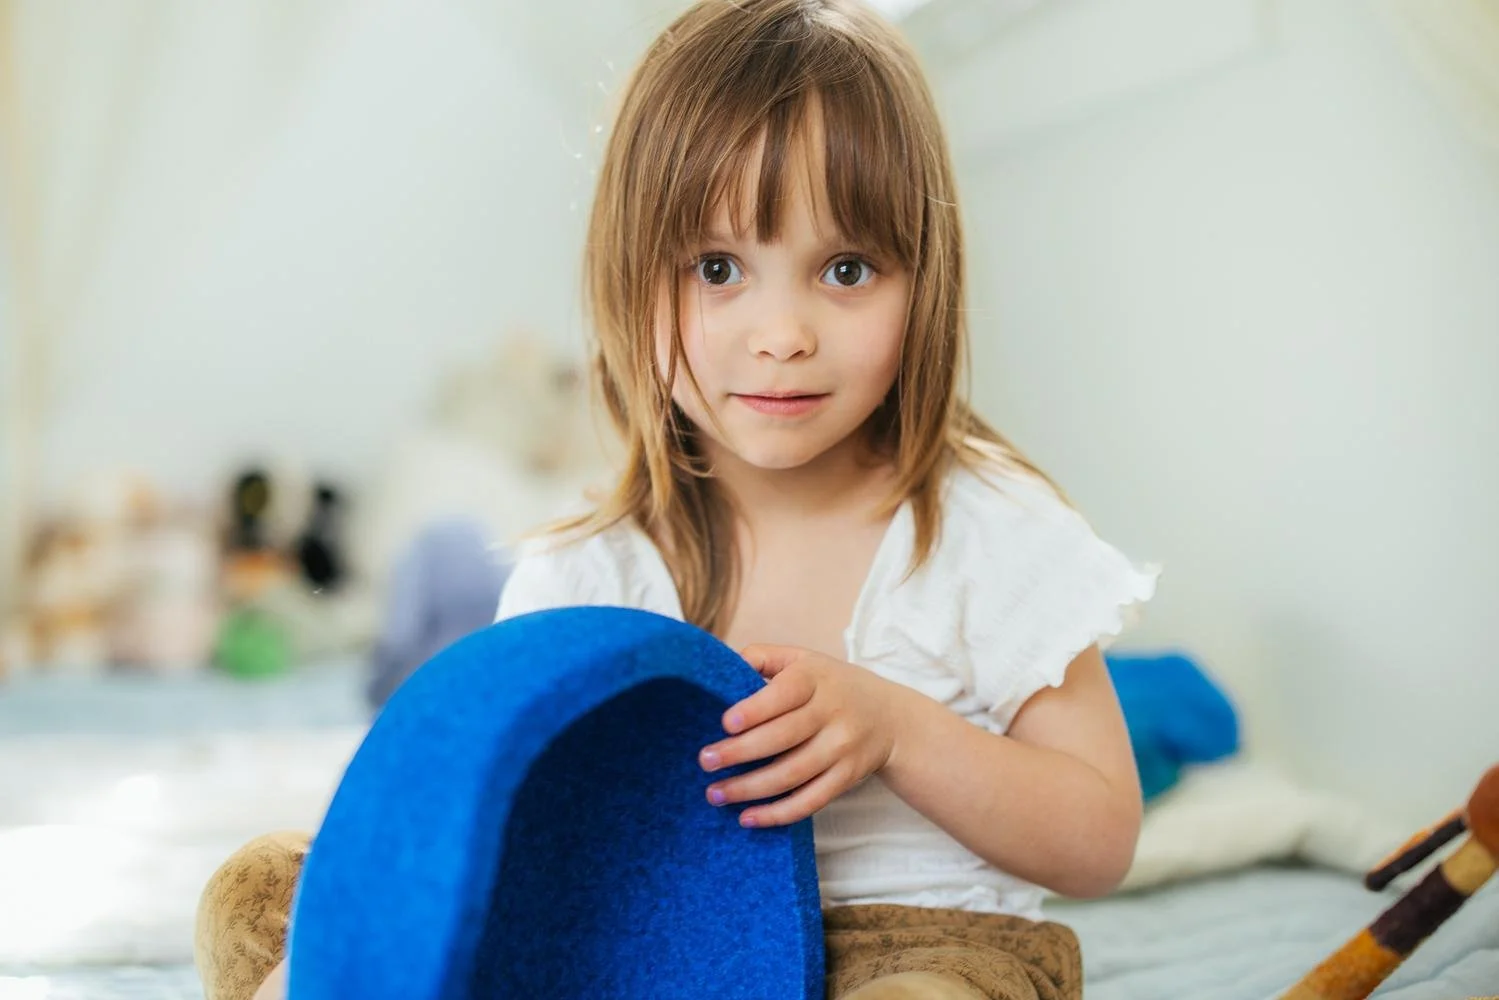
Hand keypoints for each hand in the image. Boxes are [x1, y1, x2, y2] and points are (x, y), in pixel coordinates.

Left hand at [698, 644, 903, 827]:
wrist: (890, 718)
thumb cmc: (831, 686)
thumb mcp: (804, 659)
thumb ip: (763, 658)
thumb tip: (719, 668)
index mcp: (816, 678)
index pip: (785, 693)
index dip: (755, 709)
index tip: (725, 723)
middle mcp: (832, 713)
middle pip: (783, 737)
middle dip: (740, 753)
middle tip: (705, 762)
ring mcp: (842, 748)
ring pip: (792, 774)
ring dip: (750, 789)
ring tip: (716, 793)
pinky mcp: (846, 778)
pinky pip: (810, 801)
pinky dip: (778, 814)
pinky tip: (748, 818)